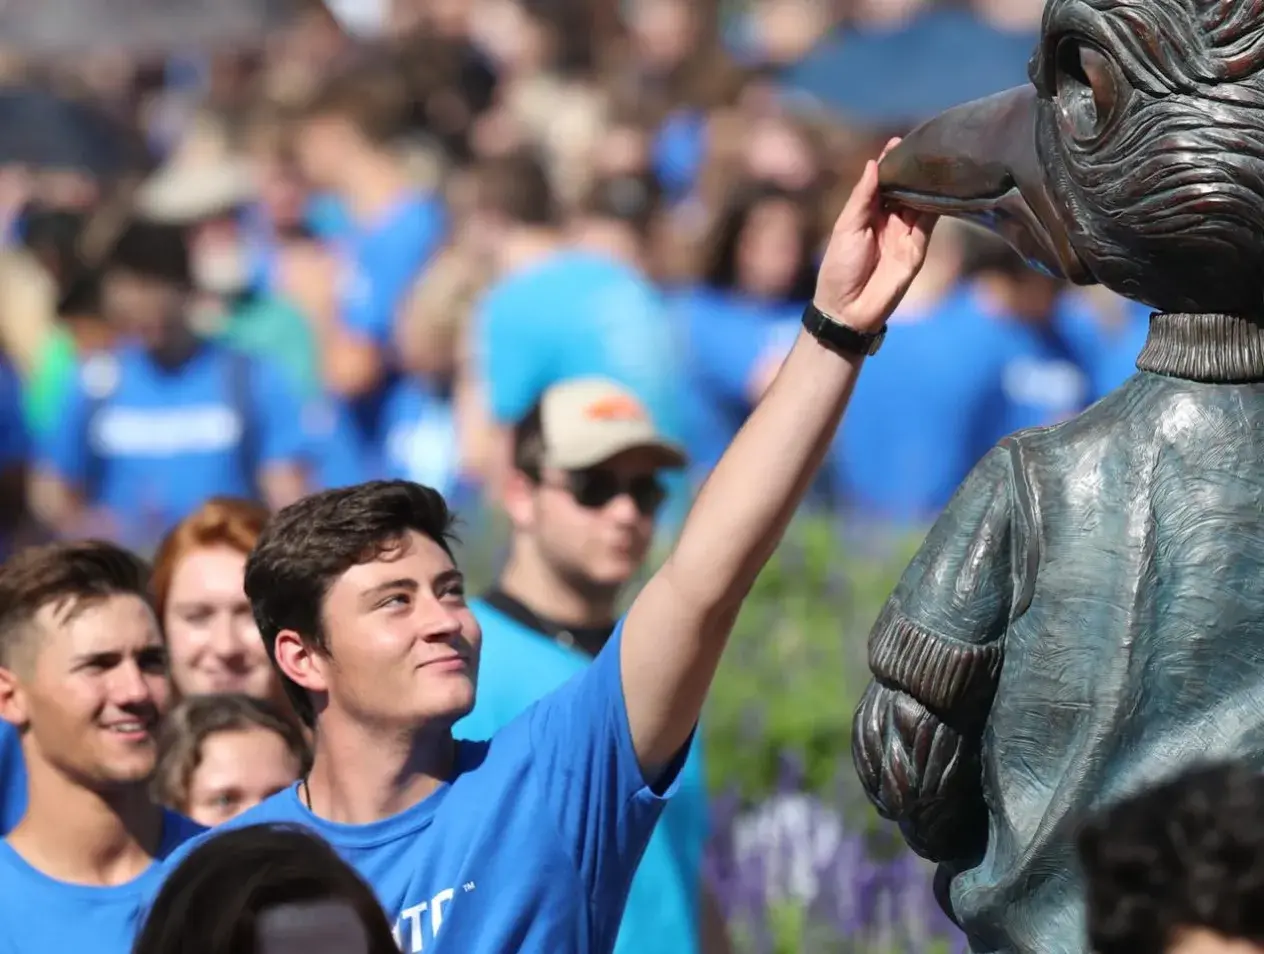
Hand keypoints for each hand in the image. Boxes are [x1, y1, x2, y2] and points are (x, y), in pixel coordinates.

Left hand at [813, 139, 936, 332]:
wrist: (849, 310)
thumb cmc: (838, 268)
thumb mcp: (846, 227)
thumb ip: (862, 197)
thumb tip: (873, 163)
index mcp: (866, 213)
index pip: (882, 182)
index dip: (890, 163)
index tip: (899, 141)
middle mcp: (888, 220)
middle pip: (904, 189)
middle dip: (913, 169)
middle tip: (925, 145)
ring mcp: (905, 234)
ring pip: (920, 202)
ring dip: (927, 183)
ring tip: (937, 160)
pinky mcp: (918, 248)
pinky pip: (930, 222)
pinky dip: (937, 204)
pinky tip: (942, 186)